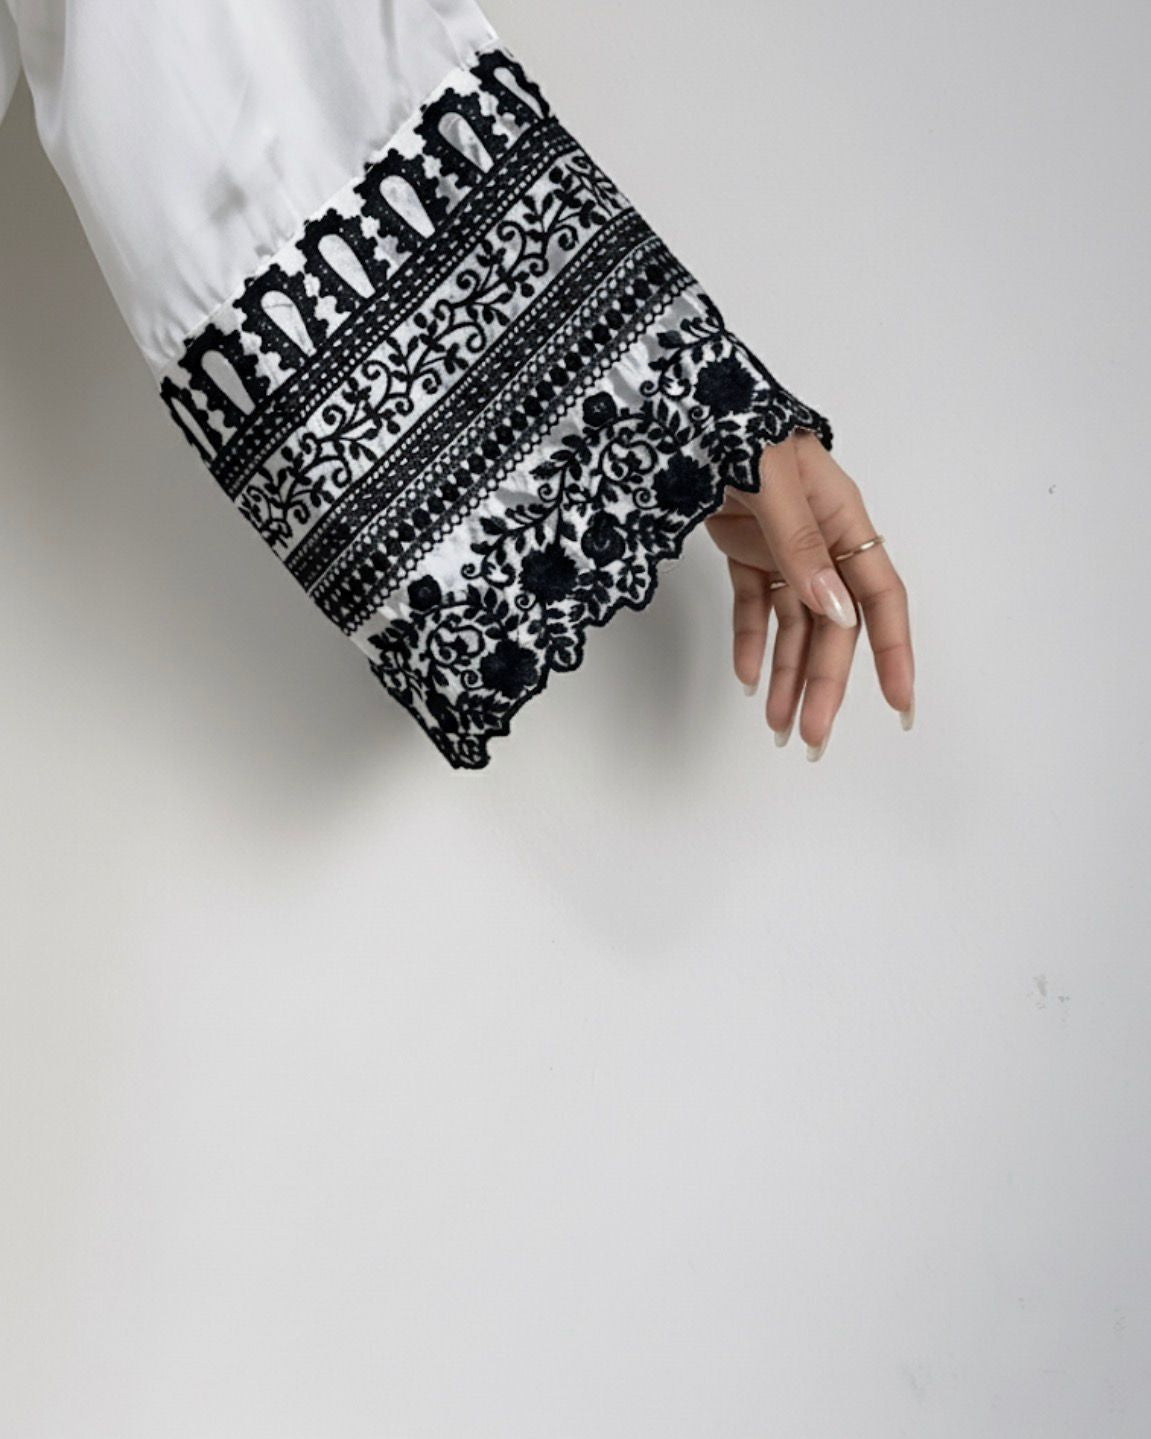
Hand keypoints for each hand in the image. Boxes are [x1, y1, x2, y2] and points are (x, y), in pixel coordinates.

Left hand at [704, 431, 913, 759]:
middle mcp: (820, 538)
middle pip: (833, 625)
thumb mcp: (771, 478)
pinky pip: (756, 605)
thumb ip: (801, 545)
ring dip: (787, 675)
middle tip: (809, 736)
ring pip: (794, 624)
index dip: (892, 652)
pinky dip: (752, 642)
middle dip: (823, 683)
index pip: (881, 597)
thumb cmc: (731, 421)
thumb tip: (835, 611)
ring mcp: (781, 544)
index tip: (900, 704)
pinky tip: (748, 681)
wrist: (677, 399)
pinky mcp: (743, 548)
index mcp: (843, 517)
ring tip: (778, 727)